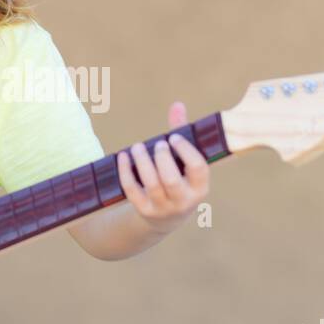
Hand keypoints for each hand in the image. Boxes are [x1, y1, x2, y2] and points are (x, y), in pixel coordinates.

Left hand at [116, 101, 210, 234]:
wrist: (166, 219)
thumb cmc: (179, 180)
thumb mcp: (185, 163)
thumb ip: (182, 133)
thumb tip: (176, 105)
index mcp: (200, 188)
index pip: (198, 168)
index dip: (185, 150)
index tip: (173, 138)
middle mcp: (184, 201)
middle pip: (171, 179)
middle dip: (162, 158)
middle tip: (157, 144)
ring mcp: (163, 208)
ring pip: (151, 185)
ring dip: (142, 162)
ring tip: (137, 147)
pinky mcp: (144, 211)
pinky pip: (132, 191)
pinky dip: (126, 172)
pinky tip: (123, 156)